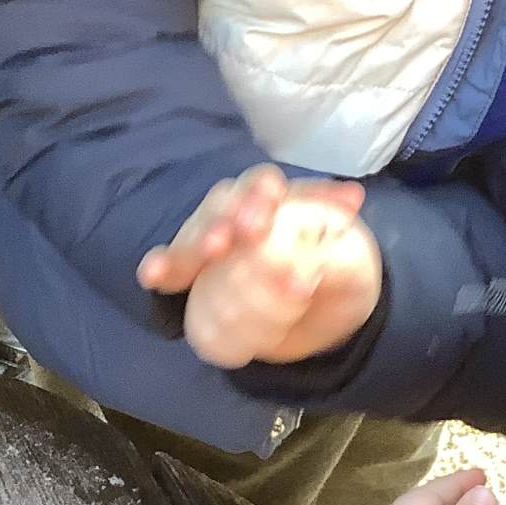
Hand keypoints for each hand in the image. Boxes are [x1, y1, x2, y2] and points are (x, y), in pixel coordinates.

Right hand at [138, 164, 381, 367]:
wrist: (326, 317)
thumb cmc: (338, 277)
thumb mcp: (354, 268)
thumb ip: (341, 256)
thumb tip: (331, 238)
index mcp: (278, 200)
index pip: (265, 186)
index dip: (263, 193)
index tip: (270, 200)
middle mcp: (238, 214)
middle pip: (221, 205)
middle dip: (225, 217)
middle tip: (232, 237)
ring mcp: (212, 244)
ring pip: (194, 235)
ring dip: (196, 245)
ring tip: (211, 251)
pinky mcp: (196, 279)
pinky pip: (174, 271)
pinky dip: (162, 269)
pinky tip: (151, 274)